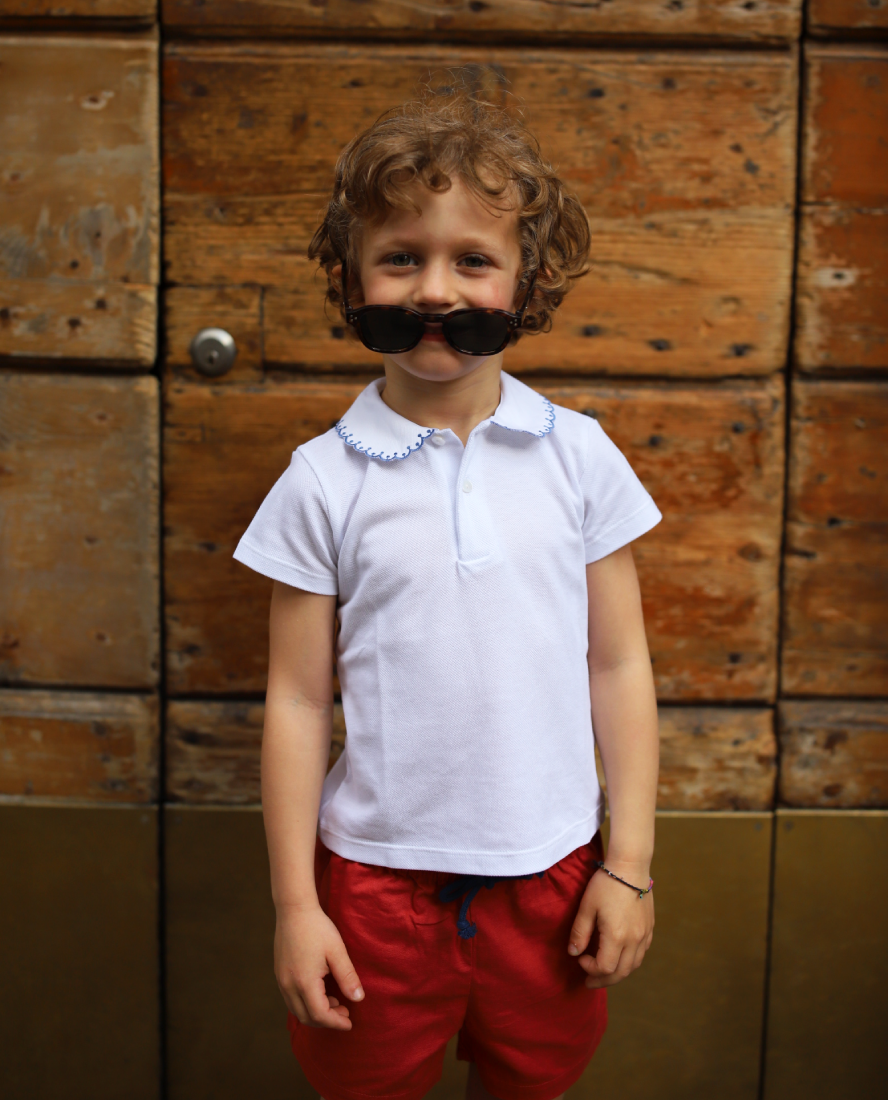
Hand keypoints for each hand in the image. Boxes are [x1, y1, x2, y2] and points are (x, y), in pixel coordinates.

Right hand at [274, 904, 363, 1029]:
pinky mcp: (279, 973)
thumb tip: (358, 999)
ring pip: (297, 1010)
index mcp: (304, 982)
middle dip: (327, 1021)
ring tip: (335, 1001)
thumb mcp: (337, 951)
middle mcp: (289, 985)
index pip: (320, 1015)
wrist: (294, 909)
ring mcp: (281, 980)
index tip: (350, 1022)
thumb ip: (347, 977)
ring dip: (315, 1013)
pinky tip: (320, 992)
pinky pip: (291, 999)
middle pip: (306, 1017)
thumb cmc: (318, 928)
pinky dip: (306, 1003)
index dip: (336, 1022)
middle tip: (345, 1012)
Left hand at [567, 861, 653, 987]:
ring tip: (604, 972)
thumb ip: (579, 932)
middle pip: (621, 972)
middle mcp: (634, 940)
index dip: (590, 969)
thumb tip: (573, 953)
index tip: (580, 958)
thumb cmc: (606, 884)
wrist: (630, 866)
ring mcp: (644, 934)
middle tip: (589, 982)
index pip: (604, 967)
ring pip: (634, 965)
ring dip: (618, 973)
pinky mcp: (649, 928)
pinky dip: (630, 961)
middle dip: (603, 980)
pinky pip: (641, 953)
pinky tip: (619, 957)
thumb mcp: (587, 907)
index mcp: (617, 936)